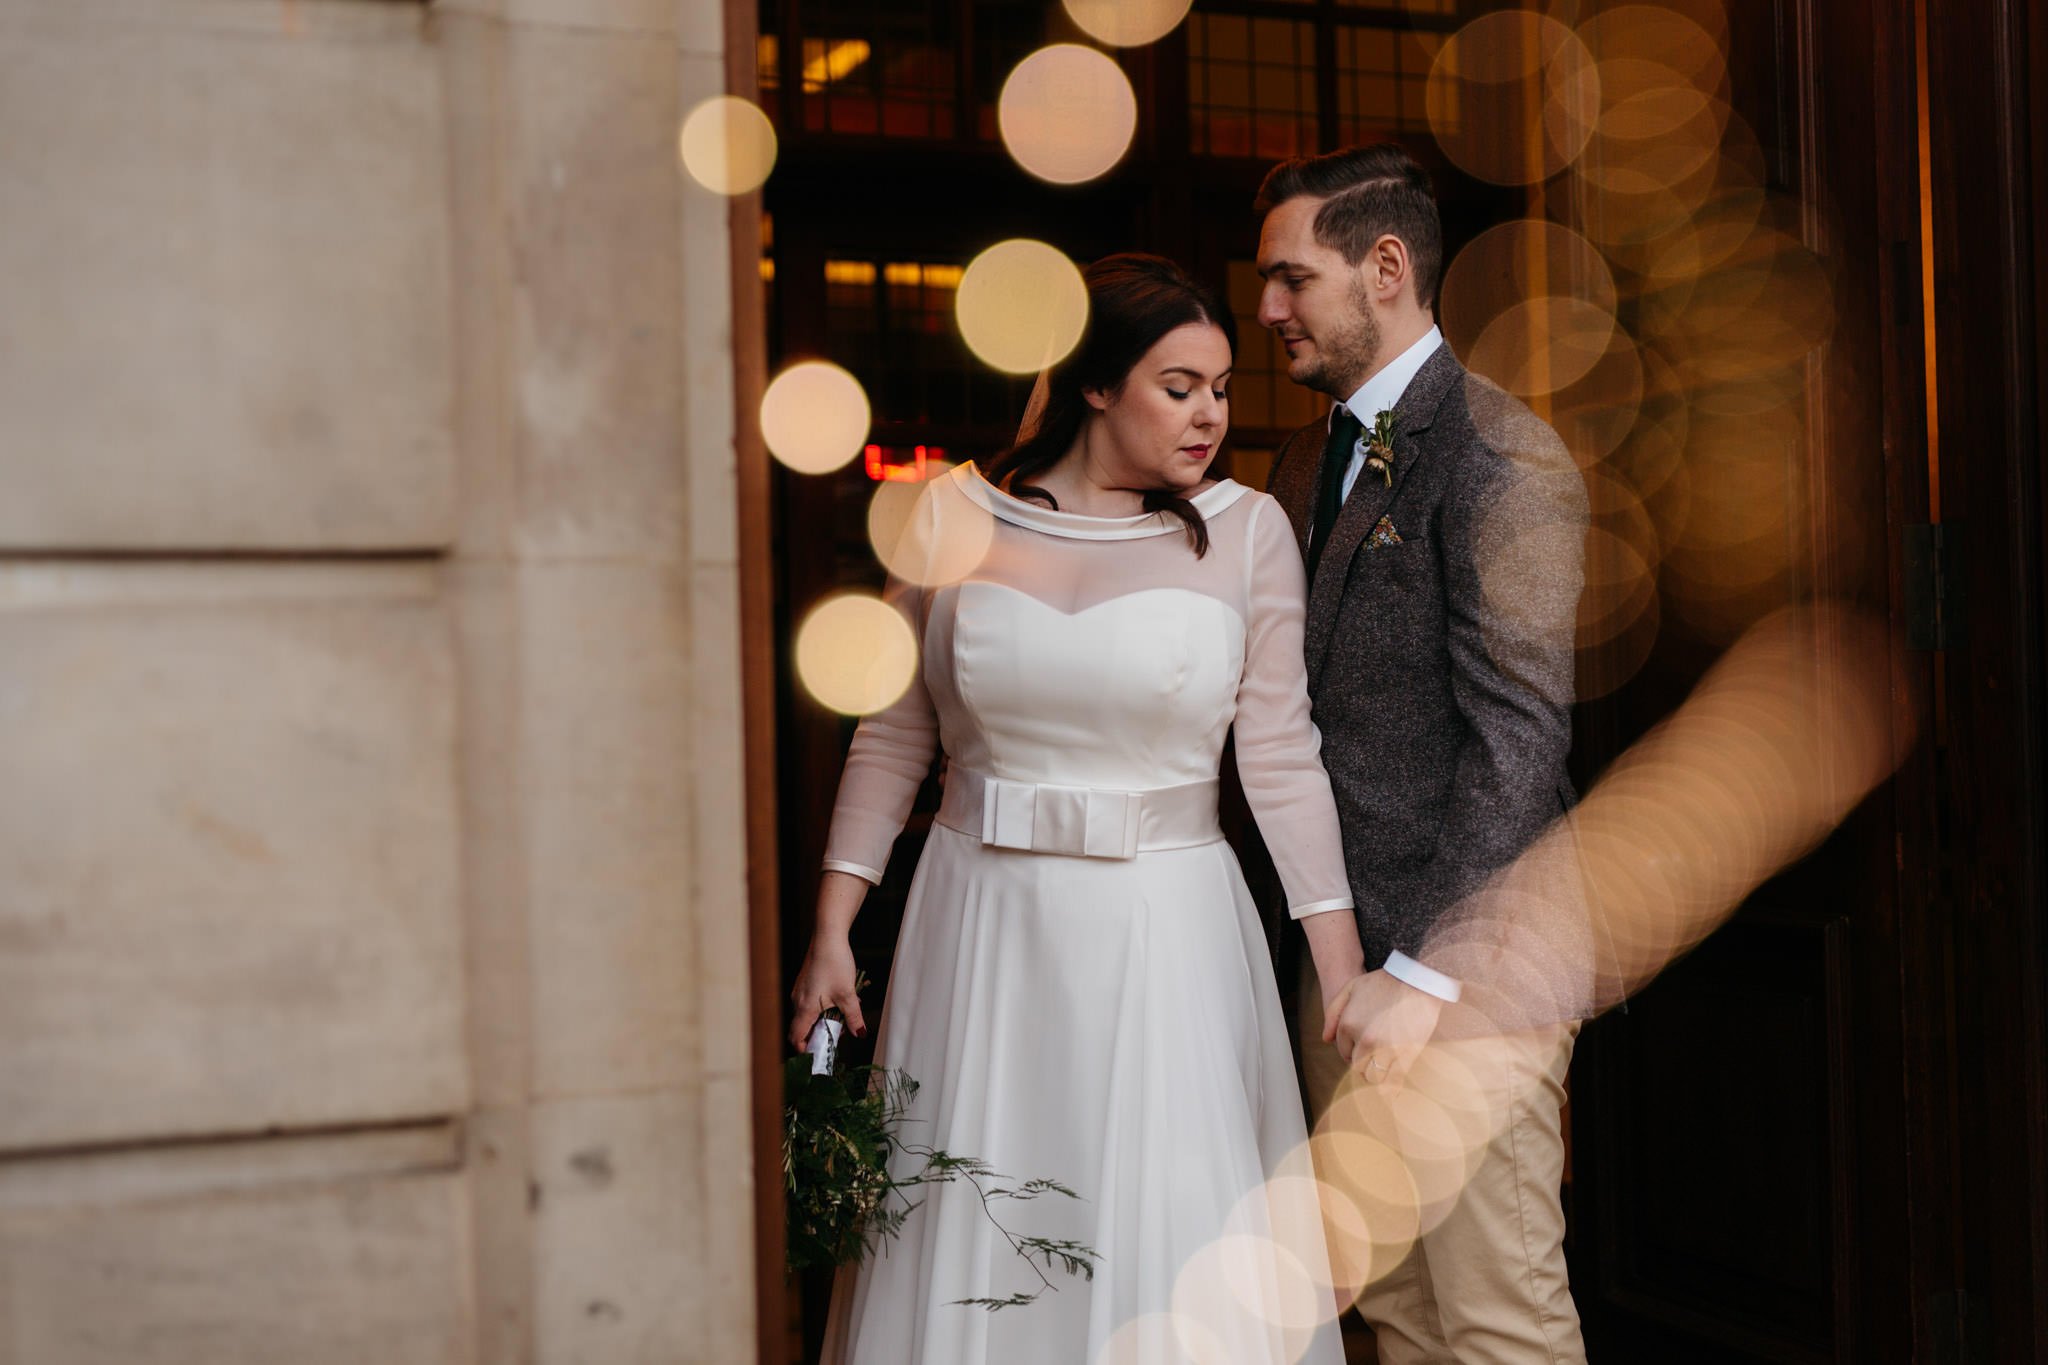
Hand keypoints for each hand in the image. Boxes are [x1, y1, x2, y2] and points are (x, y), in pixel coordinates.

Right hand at [788, 935, 866, 1050]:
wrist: (828, 937)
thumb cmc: (835, 964)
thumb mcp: (848, 995)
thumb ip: (854, 1018)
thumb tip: (860, 1034)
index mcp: (804, 1008)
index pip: (796, 1037)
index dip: (805, 1050)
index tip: (819, 1055)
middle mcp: (797, 1001)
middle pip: (802, 1028)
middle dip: (819, 1035)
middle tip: (838, 1035)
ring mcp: (799, 991)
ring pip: (807, 1015)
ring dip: (823, 1020)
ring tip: (844, 1015)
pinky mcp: (804, 983)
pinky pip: (810, 1003)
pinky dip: (822, 1008)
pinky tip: (840, 1000)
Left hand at [1322, 968, 1443, 1088]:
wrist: (1417, 980)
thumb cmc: (1384, 982)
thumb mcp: (1351, 988)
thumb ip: (1333, 1013)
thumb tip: (1325, 1039)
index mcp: (1348, 1024)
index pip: (1343, 1051)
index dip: (1352, 1051)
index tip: (1363, 1048)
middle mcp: (1364, 1040)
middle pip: (1356, 1067)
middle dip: (1363, 1065)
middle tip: (1374, 1059)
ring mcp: (1384, 1049)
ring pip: (1372, 1077)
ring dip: (1376, 1076)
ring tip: (1383, 1069)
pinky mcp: (1404, 1056)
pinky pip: (1393, 1083)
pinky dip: (1390, 1090)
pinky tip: (1391, 1093)